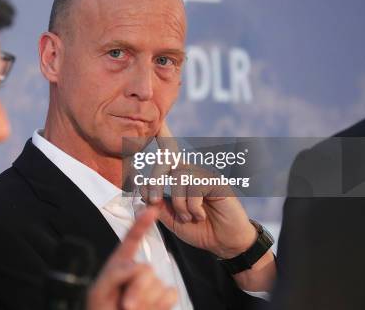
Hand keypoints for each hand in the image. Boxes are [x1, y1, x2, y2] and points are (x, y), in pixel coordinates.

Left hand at [86, 206, 177, 309]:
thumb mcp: (99, 291)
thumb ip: (114, 274)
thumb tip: (137, 267)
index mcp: (119, 264)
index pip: (132, 239)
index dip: (142, 223)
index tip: (151, 209)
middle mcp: (138, 271)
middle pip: (146, 269)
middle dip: (137, 289)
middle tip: (125, 305)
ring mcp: (152, 283)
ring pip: (157, 284)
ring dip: (144, 301)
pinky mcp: (164, 297)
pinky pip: (169, 294)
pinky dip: (159, 305)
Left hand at [152, 121, 256, 258]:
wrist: (224, 243)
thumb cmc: (199, 229)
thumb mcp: (171, 219)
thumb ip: (157, 205)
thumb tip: (141, 189)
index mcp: (180, 177)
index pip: (169, 152)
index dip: (163, 134)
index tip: (157, 120)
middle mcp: (192, 171)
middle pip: (166, 162)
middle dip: (154, 181)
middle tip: (153, 201)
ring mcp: (205, 174)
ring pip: (179, 178)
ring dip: (179, 203)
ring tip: (189, 216)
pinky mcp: (216, 182)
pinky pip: (194, 187)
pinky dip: (192, 206)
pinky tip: (201, 215)